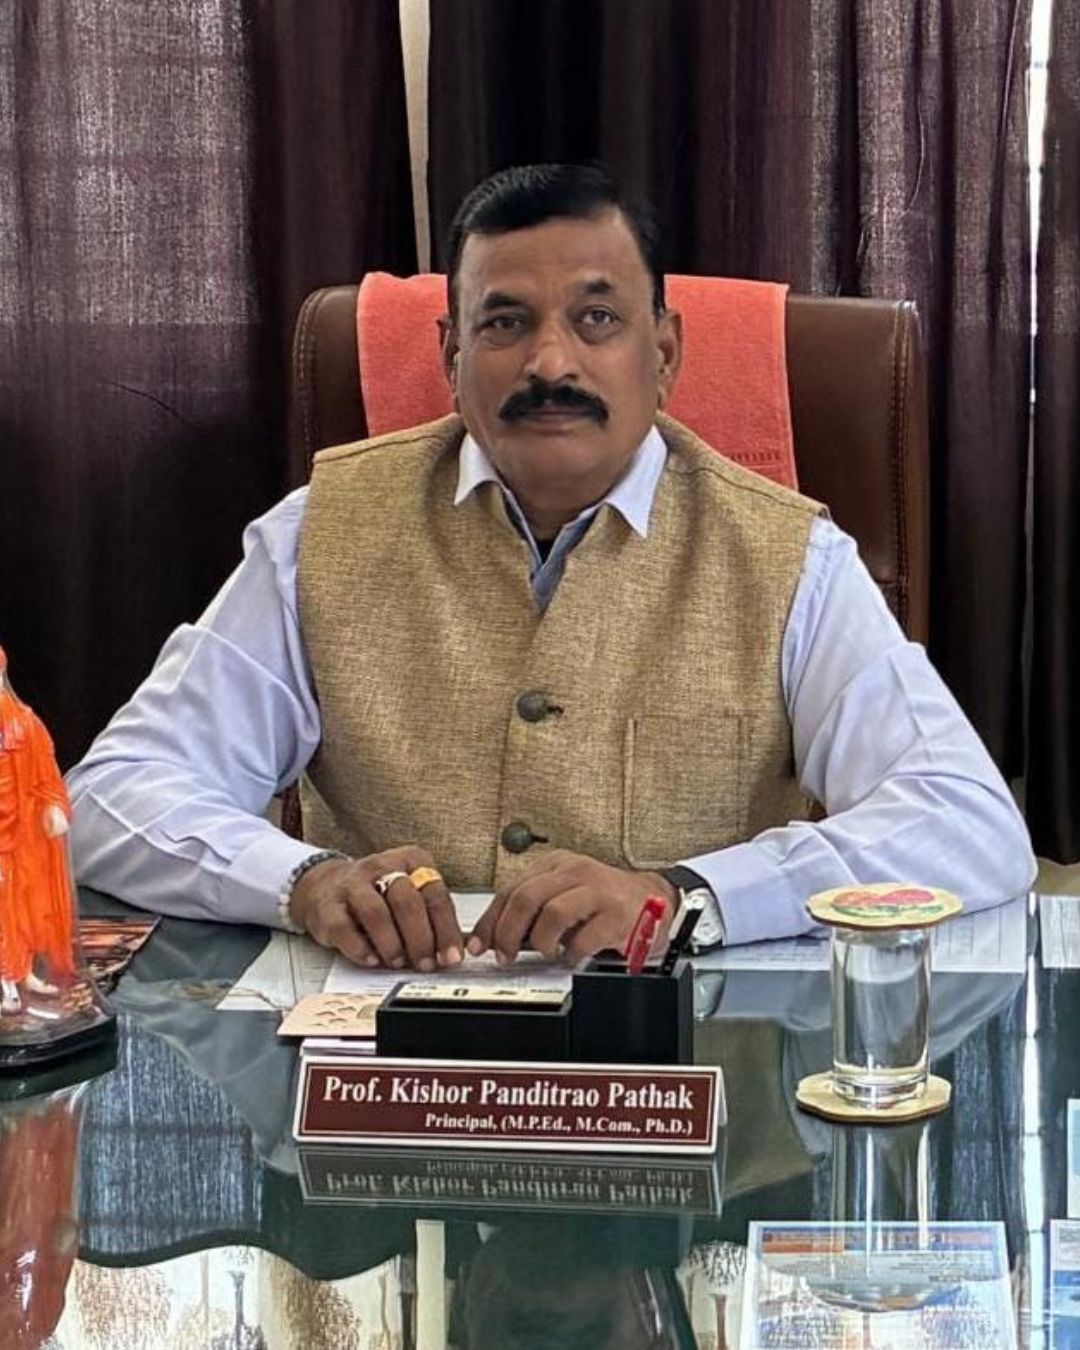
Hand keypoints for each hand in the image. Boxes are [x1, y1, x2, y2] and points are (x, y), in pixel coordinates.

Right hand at [288, 846, 463, 971]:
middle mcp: (382, 866)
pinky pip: (344, 930)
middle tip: (427, 965)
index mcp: (411, 860)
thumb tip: (454, 951)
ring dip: (392, 944)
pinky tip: (372, 960)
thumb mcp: (409, 894)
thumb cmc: (377, 894)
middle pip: (407, 902)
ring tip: (400, 963)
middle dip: (421, 939)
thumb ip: (431, 917)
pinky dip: (360, 949)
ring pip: (376, 914)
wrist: (324, 885)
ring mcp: (352, 884)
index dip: (446, 929)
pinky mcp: (328, 907)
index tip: (452, 956)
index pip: (435, 894)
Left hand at [468, 850, 676, 965]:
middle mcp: (577, 871)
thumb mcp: (566, 894)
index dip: (491, 920)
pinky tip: (573, 955)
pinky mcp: (618, 914)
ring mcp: (599, 890)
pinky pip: (583, 938)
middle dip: (507, 932)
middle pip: (526, 898)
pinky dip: (572, 953)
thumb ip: (533, 910)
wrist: (655, 901)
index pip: (511, 889)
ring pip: (552, 913)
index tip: (479, 944)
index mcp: (558, 864)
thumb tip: (494, 937)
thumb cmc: (605, 901)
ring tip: (547, 951)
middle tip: (505, 955)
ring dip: (541, 941)